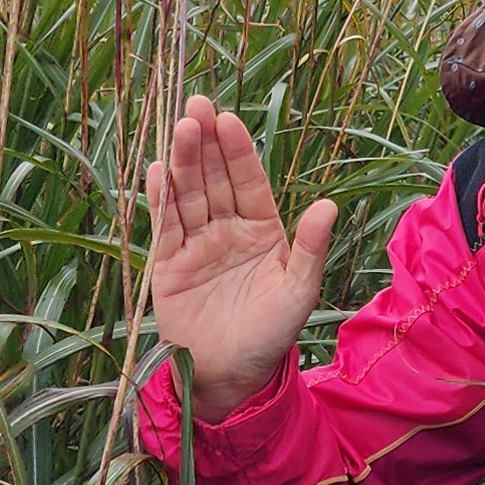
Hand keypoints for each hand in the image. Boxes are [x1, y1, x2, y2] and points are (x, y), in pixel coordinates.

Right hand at [142, 95, 335, 413]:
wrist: (229, 379)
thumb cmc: (270, 335)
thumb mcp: (298, 292)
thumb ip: (309, 248)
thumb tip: (330, 205)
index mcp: (262, 231)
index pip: (249, 182)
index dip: (238, 152)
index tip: (229, 120)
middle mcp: (227, 230)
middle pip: (214, 179)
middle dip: (206, 143)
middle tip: (196, 105)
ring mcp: (196, 245)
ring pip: (188, 195)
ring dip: (182, 163)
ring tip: (178, 128)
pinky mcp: (168, 264)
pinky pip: (164, 225)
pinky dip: (159, 198)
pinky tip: (154, 170)